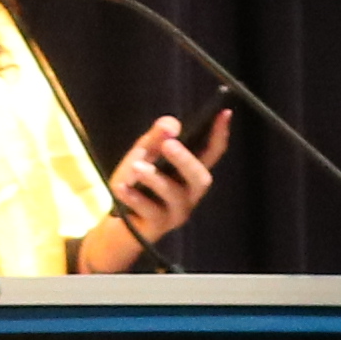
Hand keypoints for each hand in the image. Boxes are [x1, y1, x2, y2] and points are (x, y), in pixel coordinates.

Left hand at [105, 107, 233, 248]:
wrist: (117, 223)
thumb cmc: (135, 187)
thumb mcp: (142, 156)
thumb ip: (155, 138)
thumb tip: (170, 125)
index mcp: (189, 173)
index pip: (211, 152)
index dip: (219, 133)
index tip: (224, 113)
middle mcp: (189, 194)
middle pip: (200, 178)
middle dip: (186, 160)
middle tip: (169, 144)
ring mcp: (176, 212)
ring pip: (175, 195)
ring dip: (155, 178)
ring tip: (136, 167)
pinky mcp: (158, 227)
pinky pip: (151, 211)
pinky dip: (135, 197)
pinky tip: (122, 187)